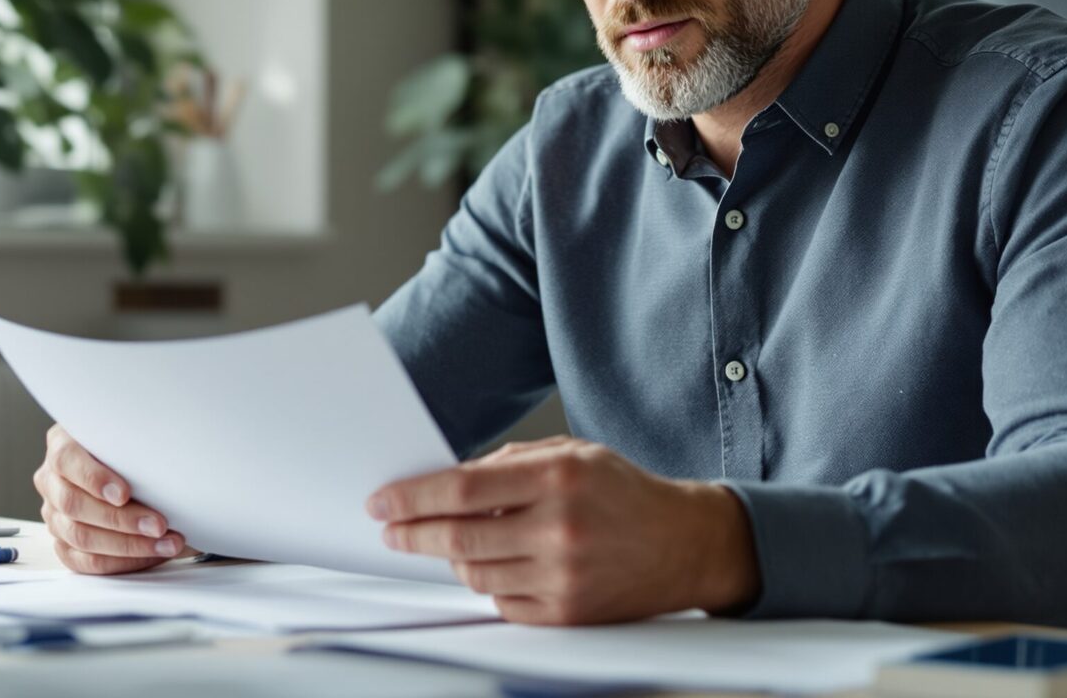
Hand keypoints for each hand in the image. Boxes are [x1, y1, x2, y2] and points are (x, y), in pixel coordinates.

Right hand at [34, 423, 190, 574]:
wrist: (137, 471)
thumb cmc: (136, 451)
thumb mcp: (134, 438)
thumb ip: (135, 445)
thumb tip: (166, 459)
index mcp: (62, 444)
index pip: (66, 460)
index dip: (93, 478)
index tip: (124, 494)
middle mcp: (52, 480)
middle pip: (74, 504)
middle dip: (121, 519)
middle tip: (159, 525)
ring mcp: (54, 514)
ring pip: (81, 537)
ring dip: (129, 544)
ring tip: (167, 543)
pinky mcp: (64, 543)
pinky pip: (86, 561)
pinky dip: (122, 561)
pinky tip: (152, 554)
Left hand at [368, 436, 759, 624]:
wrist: (684, 544)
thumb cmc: (622, 492)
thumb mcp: (571, 453)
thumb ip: (507, 464)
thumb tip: (444, 482)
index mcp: (558, 477)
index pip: (461, 490)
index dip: (412, 497)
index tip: (382, 502)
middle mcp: (559, 528)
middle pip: (458, 538)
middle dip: (413, 533)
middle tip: (392, 529)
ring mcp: (563, 577)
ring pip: (474, 573)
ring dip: (452, 559)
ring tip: (451, 542)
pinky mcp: (568, 614)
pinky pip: (501, 602)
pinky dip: (488, 584)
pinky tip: (497, 565)